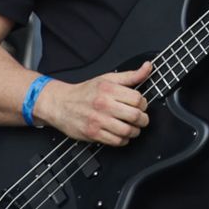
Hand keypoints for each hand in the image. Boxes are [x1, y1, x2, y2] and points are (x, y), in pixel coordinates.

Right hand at [37, 62, 151, 145]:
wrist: (60, 104)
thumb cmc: (85, 92)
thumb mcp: (108, 79)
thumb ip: (130, 75)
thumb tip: (148, 67)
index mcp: (109, 90)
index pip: (137, 99)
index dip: (143, 103)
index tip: (141, 105)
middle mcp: (103, 105)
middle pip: (134, 116)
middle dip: (143, 119)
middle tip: (141, 118)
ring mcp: (97, 121)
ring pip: (127, 130)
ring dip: (135, 131)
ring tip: (134, 128)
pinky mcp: (92, 134)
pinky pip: (115, 141)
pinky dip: (123, 140)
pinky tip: (122, 135)